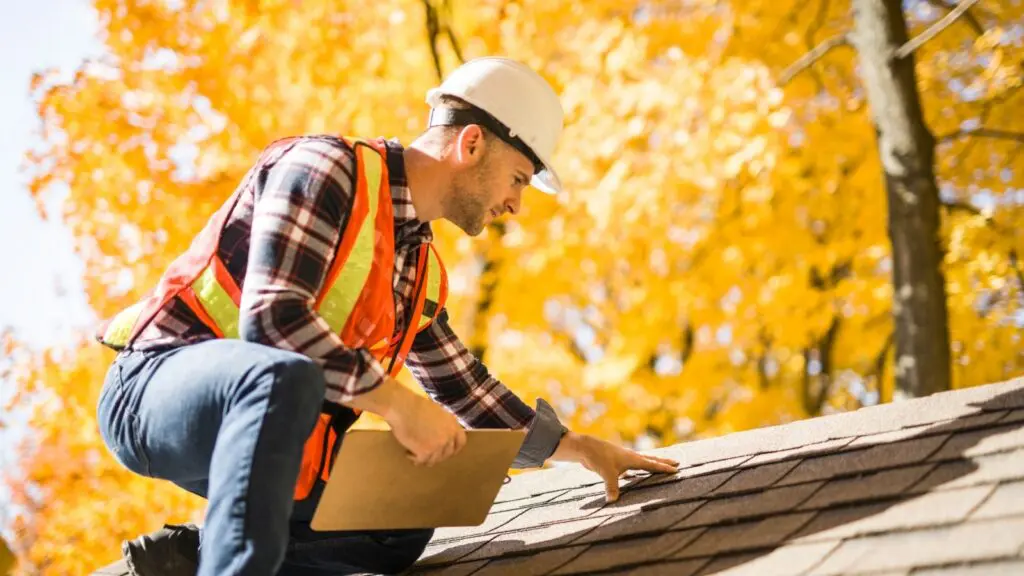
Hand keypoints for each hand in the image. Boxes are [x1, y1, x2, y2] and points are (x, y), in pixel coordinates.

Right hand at [387, 390, 467, 466]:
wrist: (402, 407)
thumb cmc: (414, 405)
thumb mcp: (437, 412)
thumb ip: (443, 424)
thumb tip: (442, 435)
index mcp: (452, 424)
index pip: (461, 442)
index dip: (453, 449)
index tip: (446, 452)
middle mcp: (448, 435)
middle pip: (447, 454)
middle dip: (436, 456)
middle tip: (426, 454)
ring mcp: (438, 444)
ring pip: (434, 460)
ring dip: (424, 458)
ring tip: (414, 453)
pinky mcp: (425, 451)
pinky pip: (422, 461)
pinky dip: (414, 459)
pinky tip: (408, 453)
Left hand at [551, 432, 678, 501]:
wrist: (584, 448)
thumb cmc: (597, 457)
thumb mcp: (607, 473)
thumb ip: (612, 487)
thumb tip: (612, 502)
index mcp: (632, 459)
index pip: (652, 464)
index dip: (664, 468)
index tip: (676, 469)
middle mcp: (630, 458)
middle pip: (651, 460)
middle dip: (663, 462)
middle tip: (677, 462)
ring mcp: (623, 460)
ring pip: (641, 462)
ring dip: (652, 464)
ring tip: (661, 466)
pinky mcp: (615, 463)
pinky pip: (630, 468)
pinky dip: (636, 471)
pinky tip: (636, 476)